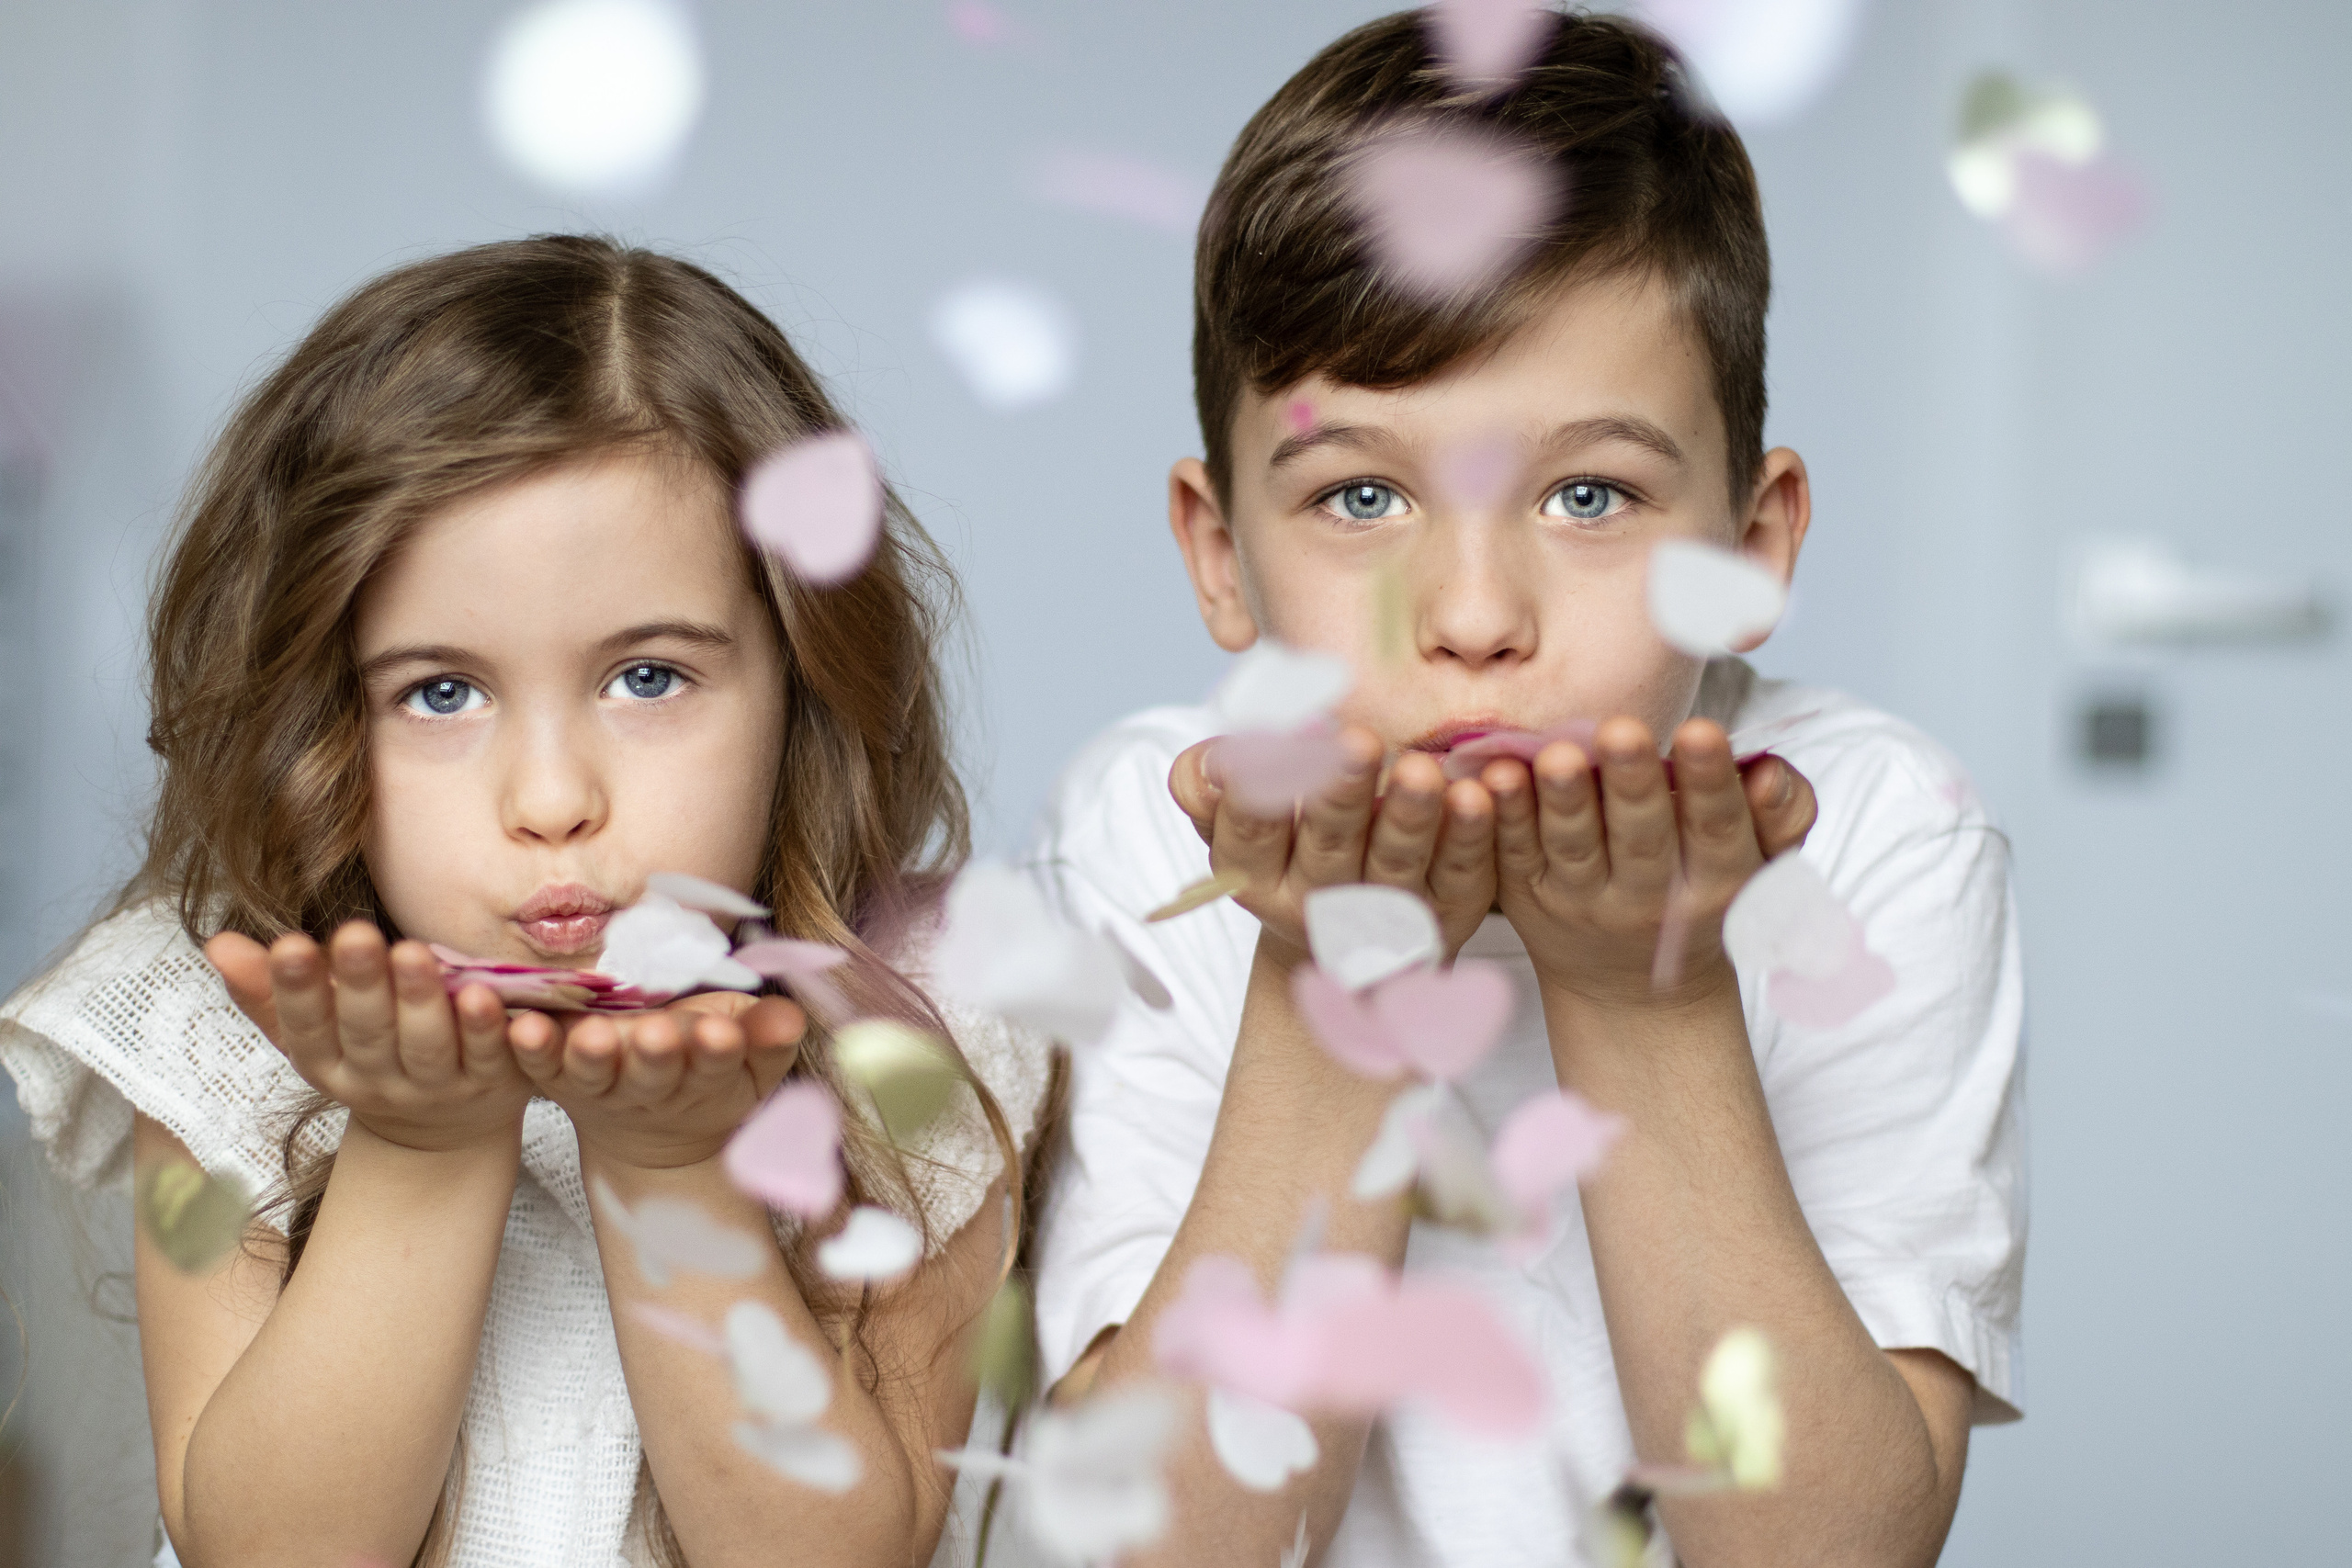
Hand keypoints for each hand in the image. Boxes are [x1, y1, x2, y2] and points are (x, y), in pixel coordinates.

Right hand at [205, 921, 530, 1153]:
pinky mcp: (492, 1083)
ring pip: (427, 1047)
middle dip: (360, 985)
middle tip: (356, 935)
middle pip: (368, 1034)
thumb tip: (216, 944)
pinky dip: (485, 1028)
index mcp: (328, 1065)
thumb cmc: (367, 1054)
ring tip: (414, 952)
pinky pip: (489, 1056)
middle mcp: (379, 1081)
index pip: (305, 1029)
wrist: (440, 1133)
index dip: (296, 991)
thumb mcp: (312, 1030)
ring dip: (420, 1001)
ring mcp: (437, 1087)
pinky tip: (483, 993)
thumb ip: (268, 989)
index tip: (290, 944)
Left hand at [506, 994, 806, 1170]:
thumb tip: (790, 1017)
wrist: (654, 1125)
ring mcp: (601, 1084)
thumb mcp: (752, 1060)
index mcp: (705, 1077)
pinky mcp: (557, 1077)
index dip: (718, 1052)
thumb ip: (769, 1039)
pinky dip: (532, 1048)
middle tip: (658, 1035)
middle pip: (654, 1074)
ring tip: (590, 1035)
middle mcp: (650, 1086)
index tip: (721, 1034)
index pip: (715, 1066)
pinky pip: (540, 1065)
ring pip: (595, 1073)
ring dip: (591, 1055)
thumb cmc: (709, 1071)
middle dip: (656, 1055)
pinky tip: (523, 1026)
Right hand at [1170, 725, 1497, 962]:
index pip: (1251, 835)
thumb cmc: (1288, 848)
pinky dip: (1469, 834)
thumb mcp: (1238, 822)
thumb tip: (1211, 762)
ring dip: (1410, 815)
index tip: (1266, 750)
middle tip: (1358, 741)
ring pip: (1396, 862)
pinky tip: (1476, 794)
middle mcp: (1316, 901)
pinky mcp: (1444, 911)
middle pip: (1329, 845)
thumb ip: (1210, 788)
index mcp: (1257, 875)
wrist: (1350, 940)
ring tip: (1421, 769)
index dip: (1257, 797)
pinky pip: (1459, 871)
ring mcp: (1384, 913)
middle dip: (1342, 794)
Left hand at [1486, 716, 1817, 1008]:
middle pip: (1641, 839)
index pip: (1715, 829)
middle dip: (1633, 784)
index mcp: (1714, 883)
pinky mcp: (1526, 897)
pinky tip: (1494, 777)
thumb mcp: (1761, 867)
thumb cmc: (1703, 899)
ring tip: (1559, 754)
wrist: (1631, 990)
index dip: (1708, 783)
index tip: (1701, 730)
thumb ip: (1781, 816)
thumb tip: (1770, 771)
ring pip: (1573, 849)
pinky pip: (1513, 855)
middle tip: (1622, 729)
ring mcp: (1581, 902)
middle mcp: (1647, 899)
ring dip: (1563, 801)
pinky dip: (1504, 819)